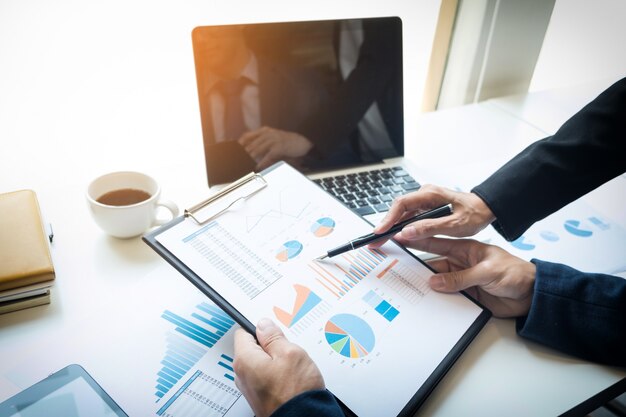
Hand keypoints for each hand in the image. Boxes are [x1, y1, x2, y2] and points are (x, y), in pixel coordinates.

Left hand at [233, 318, 324, 416]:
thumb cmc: (296, 392)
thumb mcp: (290, 353)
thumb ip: (274, 337)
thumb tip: (264, 325)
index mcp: (245, 360)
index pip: (244, 333)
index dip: (261, 329)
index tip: (274, 332)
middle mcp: (243, 376)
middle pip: (253, 349)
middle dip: (270, 346)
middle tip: (287, 350)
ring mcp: (251, 388)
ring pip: (261, 364)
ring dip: (275, 361)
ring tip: (292, 367)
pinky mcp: (260, 397)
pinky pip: (266, 377)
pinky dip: (277, 375)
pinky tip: (291, 379)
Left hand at [239, 127, 312, 170]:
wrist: (302, 143)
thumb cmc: (287, 144)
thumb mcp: (273, 141)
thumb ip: (262, 145)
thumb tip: (250, 154)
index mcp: (264, 131)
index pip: (247, 136)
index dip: (239, 144)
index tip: (233, 152)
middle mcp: (267, 133)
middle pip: (250, 144)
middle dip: (243, 154)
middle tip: (238, 162)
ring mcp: (273, 139)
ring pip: (257, 149)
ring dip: (250, 159)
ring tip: (244, 165)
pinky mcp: (279, 146)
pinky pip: (267, 155)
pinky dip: (261, 162)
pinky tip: (257, 167)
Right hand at [370, 184, 494, 247]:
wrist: (486, 208)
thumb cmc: (474, 214)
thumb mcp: (454, 225)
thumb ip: (429, 228)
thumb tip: (407, 232)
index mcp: (430, 194)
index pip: (402, 204)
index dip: (388, 218)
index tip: (380, 231)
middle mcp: (424, 194)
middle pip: (398, 209)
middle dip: (386, 225)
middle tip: (374, 241)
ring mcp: (425, 201)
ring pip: (403, 214)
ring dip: (392, 227)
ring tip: (381, 241)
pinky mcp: (426, 208)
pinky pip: (410, 217)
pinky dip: (401, 227)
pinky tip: (395, 237)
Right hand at [397, 236, 535, 317]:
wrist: (532, 296)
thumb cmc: (516, 274)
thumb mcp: (488, 272)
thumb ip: (461, 278)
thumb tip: (436, 282)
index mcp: (465, 250)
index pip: (437, 244)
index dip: (418, 240)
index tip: (402, 238)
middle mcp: (460, 264)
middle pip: (432, 264)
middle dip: (415, 265)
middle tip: (397, 267)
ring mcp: (462, 281)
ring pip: (437, 282)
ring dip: (426, 285)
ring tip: (408, 288)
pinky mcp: (466, 296)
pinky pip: (446, 297)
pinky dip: (436, 300)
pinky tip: (426, 302)